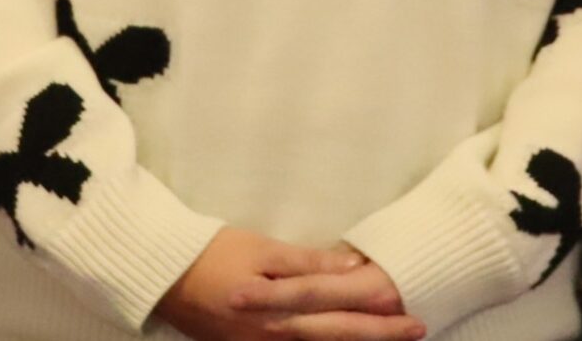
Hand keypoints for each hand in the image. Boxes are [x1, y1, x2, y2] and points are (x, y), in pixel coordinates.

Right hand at [156, 229, 423, 340]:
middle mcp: (276, 340)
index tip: (414, 319)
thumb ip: (309, 264)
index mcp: (283, 314)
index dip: (380, 322)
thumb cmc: (214, 254)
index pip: (342, 320)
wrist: (164, 278)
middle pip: (336, 340)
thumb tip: (355, 267)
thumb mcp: (263, 249)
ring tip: (386, 339)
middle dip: (378, 339)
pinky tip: (335, 340)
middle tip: (417, 332)